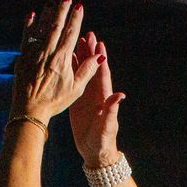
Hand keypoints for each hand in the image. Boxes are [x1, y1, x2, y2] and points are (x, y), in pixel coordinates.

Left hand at [11, 0, 99, 123]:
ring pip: (42, 29)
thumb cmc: (54, 101)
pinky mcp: (23, 57)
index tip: (79, 7)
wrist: (30, 110)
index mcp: (62, 59)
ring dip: (48, 14)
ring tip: (53, 3)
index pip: (71, 33)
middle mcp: (48, 52)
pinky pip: (27, 36)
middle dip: (62, 10)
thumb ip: (87, 70)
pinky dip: (30, 25)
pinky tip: (33, 15)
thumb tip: (99, 56)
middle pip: (56, 26)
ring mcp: (34, 53)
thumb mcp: (75, 89)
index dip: (76, 19)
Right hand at [67, 31, 123, 162]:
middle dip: (90, 51)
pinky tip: (66, 60)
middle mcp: (96, 93)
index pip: (102, 73)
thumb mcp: (107, 126)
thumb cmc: (103, 141)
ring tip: (76, 41)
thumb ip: (112, 110)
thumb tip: (120, 95)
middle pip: (93, 68)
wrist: (95, 153)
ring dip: (81, 56)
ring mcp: (86, 96)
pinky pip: (74, 81)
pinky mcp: (78, 101)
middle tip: (86, 34)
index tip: (99, 43)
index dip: (101, 58)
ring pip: (83, 71)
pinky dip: (71, 69)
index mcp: (104, 97)